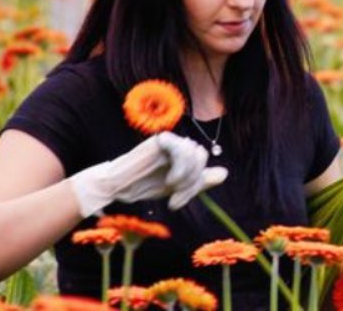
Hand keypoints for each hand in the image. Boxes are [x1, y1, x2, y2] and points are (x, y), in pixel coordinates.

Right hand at [69, 131, 227, 216]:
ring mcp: (170, 141)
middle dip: (192, 180)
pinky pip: (182, 146)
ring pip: (195, 152)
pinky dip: (181, 166)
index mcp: (183, 154)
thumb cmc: (144, 185)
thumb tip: (224, 173)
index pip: (202, 161)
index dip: (197, 182)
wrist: (117, 186)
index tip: (177, 201)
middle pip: (201, 155)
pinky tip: (170, 179)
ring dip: (186, 175)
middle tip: (175, 196)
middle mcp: (178, 145)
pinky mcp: (161, 140)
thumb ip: (199, 181)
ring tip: (171, 187)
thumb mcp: (176, 188)